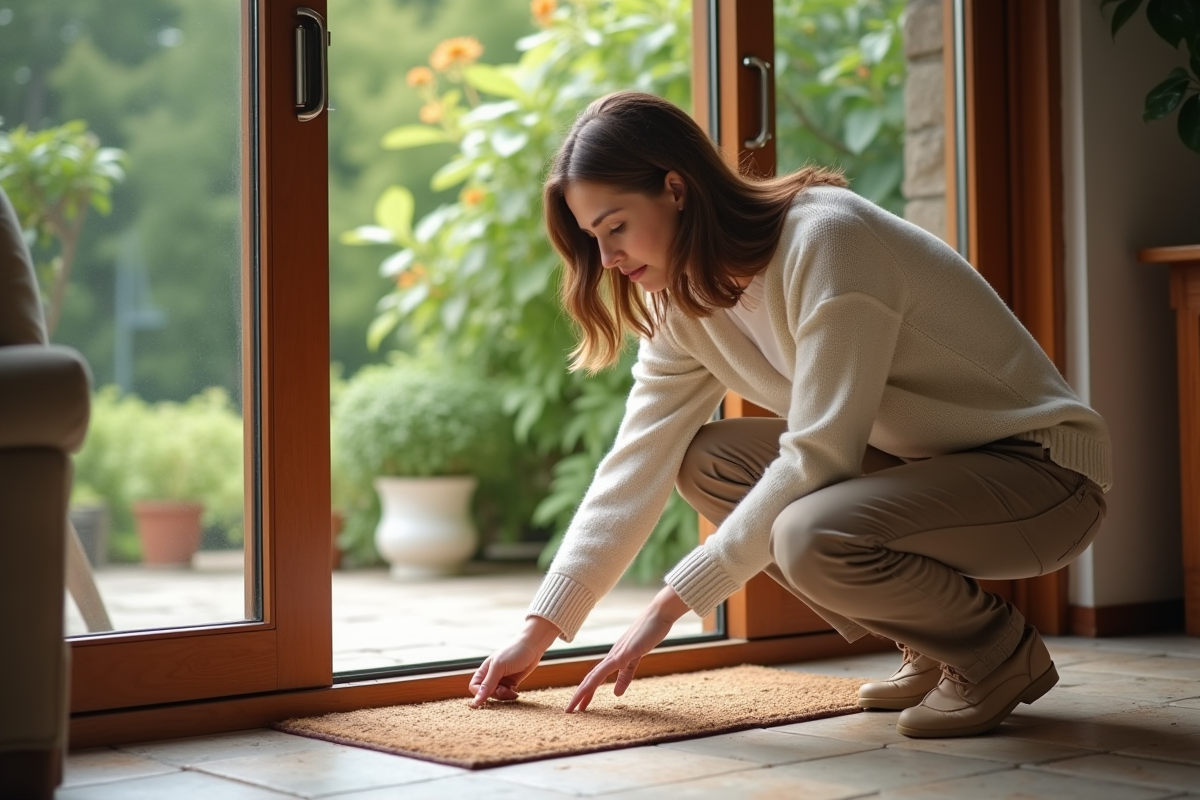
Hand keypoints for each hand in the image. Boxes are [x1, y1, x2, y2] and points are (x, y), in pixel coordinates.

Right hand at [469, 616, 560, 706]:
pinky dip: (510, 696)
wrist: (533, 646)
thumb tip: (476, 701)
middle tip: (504, 690)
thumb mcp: (499, 667)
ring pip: (497, 696)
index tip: (488, 696)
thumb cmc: (514, 652)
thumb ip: (488, 684)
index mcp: (485, 669)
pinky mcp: (511, 683)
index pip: (474, 687)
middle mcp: (491, 676)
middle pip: (486, 693)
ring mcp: (502, 680)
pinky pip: (506, 695)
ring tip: (512, 691)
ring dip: (504, 696)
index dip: (478, 694)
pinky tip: (516, 693)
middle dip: (495, 694)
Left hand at [565, 586, 689, 712]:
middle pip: (591, 678)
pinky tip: (596, 686)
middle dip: (579, 695)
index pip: (595, 678)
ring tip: (576, 705)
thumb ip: (626, 674)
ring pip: (596, 674)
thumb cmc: (649, 633)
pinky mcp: (627, 651)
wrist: (659, 614)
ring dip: (585, 690)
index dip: (585, 692)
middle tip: (569, 711)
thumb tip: (616, 693)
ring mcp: (618, 653)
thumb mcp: (636, 658)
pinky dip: (601, 677)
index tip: (578, 706)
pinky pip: (611, 667)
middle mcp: (612, 656)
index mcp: (614, 658)